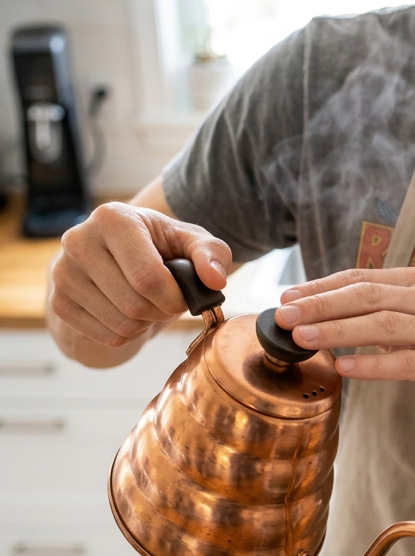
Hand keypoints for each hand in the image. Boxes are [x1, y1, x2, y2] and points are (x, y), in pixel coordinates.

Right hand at [49, 202, 231, 354]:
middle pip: (135, 305)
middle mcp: (78, 241)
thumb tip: (214, 280)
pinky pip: (108, 337)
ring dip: (146, 323)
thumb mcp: (190, 242)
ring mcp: (63, 273)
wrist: (116, 259)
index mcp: (112, 218)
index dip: (174, 298)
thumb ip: (212, 254)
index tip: (182, 295)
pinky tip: (127, 311)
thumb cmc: (160, 248)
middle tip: (166, 300)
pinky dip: (128, 333)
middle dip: (162, 311)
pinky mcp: (59, 302)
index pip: (148, 278)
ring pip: (122, 325)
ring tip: (147, 302)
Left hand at [275, 266, 414, 423]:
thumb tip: (328, 317)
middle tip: (283, 315)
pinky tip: (344, 368)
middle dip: (320, 304)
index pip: (361, 278)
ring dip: (337, 330)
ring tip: (302, 339)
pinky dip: (371, 364)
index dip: (321, 287)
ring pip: (381, 324)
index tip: (286, 297)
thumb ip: (384, 314)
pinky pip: (405, 361)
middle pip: (366, 295)